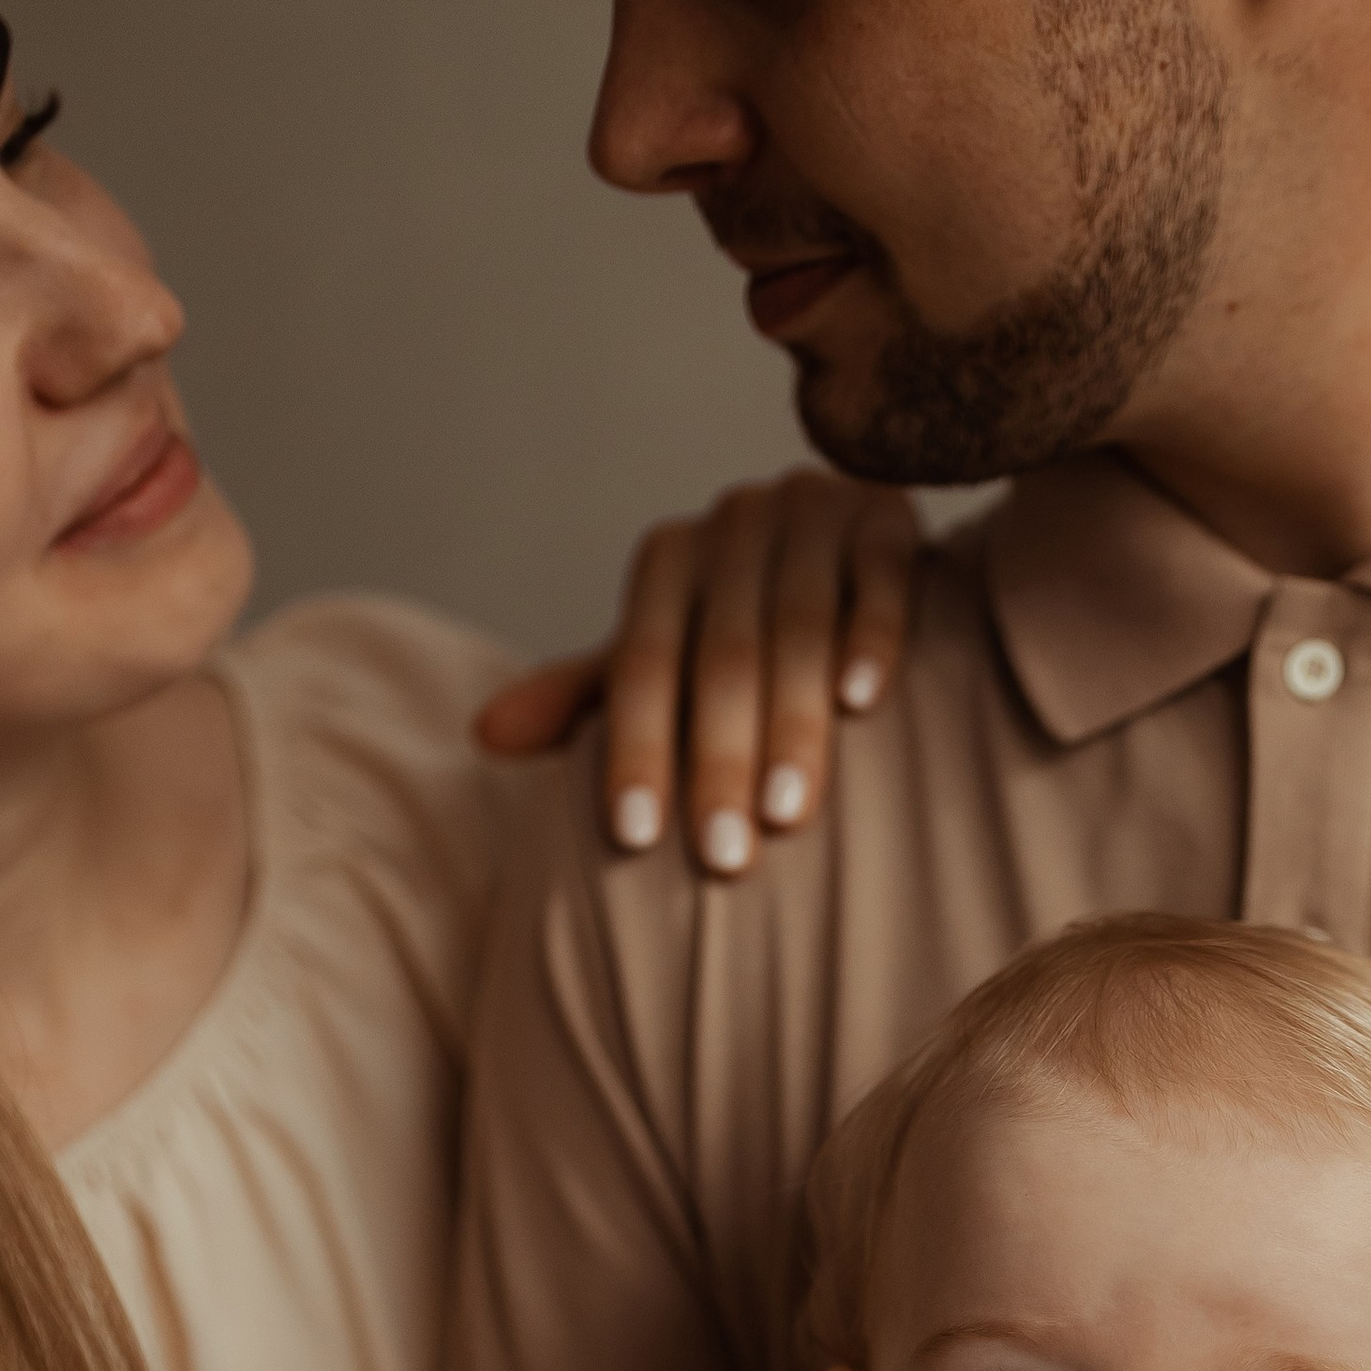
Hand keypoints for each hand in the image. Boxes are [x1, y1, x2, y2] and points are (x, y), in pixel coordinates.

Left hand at [474, 470, 919, 876]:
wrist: (854, 546)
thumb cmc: (749, 629)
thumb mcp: (667, 659)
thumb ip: (590, 696)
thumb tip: (484, 737)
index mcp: (669, 561)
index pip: (642, 665)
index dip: (634, 749)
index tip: (635, 838)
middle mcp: (733, 525)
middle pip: (720, 656)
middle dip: (718, 760)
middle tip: (723, 858)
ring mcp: (812, 512)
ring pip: (797, 626)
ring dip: (792, 723)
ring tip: (789, 815)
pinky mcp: (887, 516)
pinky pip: (877, 576)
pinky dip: (869, 637)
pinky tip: (863, 704)